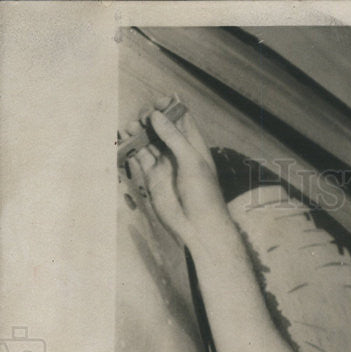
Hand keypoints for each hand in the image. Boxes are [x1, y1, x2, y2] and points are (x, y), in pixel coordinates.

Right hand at [121, 96, 232, 249]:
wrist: (197, 226)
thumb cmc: (203, 194)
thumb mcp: (191, 161)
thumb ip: (173, 137)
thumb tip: (155, 116)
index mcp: (194, 145)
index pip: (181, 118)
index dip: (170, 107)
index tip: (158, 103)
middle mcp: (178, 152)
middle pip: (161, 126)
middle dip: (151, 117)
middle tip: (144, 118)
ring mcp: (164, 163)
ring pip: (148, 139)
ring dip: (139, 130)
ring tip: (132, 127)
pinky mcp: (152, 176)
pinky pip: (139, 155)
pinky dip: (131, 145)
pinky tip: (126, 138)